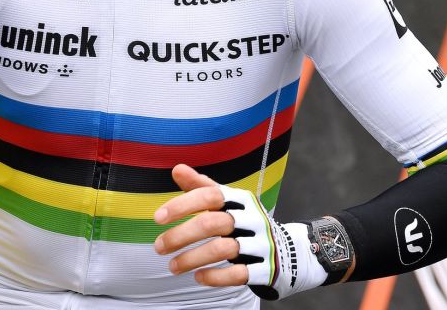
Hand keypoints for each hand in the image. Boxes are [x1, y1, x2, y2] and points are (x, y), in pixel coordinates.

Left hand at [154, 165, 329, 299]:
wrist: (289, 251)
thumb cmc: (244, 222)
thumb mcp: (227, 201)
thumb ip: (201, 186)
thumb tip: (177, 169)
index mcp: (239, 199)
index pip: (209, 194)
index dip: (181, 204)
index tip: (157, 218)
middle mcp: (251, 218)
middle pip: (211, 223)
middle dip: (180, 236)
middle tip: (159, 247)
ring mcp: (261, 243)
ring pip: (221, 250)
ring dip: (191, 259)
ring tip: (172, 267)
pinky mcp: (265, 267)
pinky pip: (238, 273)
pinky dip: (215, 276)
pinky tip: (198, 277)